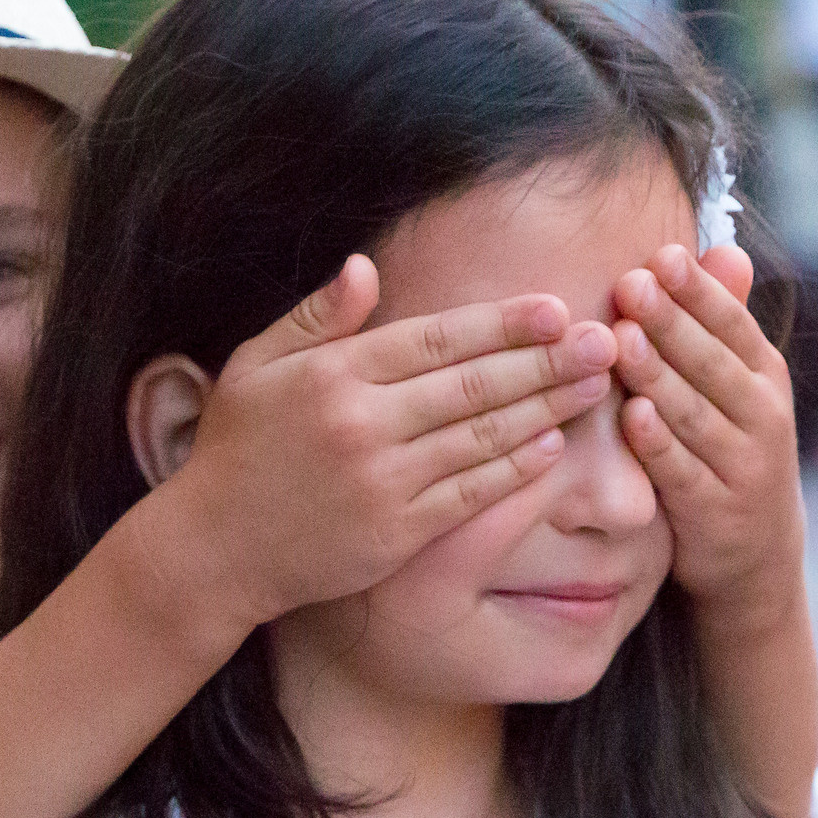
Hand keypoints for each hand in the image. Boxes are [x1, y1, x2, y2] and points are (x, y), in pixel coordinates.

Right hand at [159, 255, 618, 630]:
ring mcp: (383, 482)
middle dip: (547, 361)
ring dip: (547, 410)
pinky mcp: (396, 533)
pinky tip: (553, 446)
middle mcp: (363, 424)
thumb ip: (317, 316)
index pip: (435, 338)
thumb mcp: (257, 367)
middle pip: (473, 384)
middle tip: (605, 342)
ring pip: (481, 437)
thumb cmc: (238, 449)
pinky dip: (515, 469)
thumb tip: (366, 267)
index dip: (501, 324)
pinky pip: (470, 495)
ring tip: (596, 386)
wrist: (213, 550)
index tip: (555, 308)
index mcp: (333, 375)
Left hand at [610, 242, 805, 630]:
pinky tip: (634, 417)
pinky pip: (684, 473)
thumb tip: (726, 248)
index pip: (732, 324)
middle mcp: (763, 416)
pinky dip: (660, 446)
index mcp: (766, 376)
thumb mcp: (741, 385)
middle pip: (712, 363)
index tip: (660, 256)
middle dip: (671, 322)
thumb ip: (725, 323)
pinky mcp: (716, 512)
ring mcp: (743, 466)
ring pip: (696, 415)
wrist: (756, 551)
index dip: (698, 291)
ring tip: (621, 341)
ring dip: (659, 377)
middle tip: (630, 284)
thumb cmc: (732, 446)